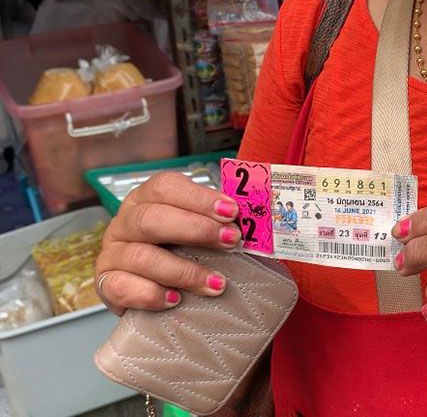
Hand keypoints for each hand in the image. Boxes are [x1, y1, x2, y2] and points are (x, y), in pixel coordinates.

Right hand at [95, 172, 241, 315]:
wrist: (151, 294)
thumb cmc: (182, 254)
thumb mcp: (199, 233)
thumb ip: (220, 223)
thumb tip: (258, 221)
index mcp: (147, 199)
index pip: (166, 187)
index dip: (200, 198)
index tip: (232, 211)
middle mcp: (125, 222)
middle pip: (152, 218)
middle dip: (195, 230)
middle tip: (230, 242)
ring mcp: (112, 254)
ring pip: (141, 257)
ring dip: (184, 270)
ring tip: (217, 284)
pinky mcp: (106, 285)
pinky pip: (122, 287)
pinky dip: (151, 294)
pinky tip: (176, 300)